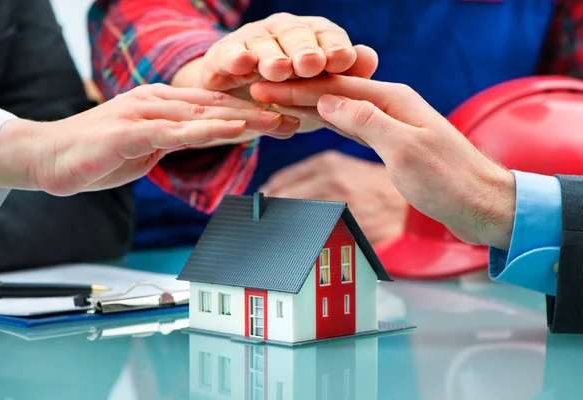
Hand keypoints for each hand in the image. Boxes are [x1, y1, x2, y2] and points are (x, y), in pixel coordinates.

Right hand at [0, 84, 290, 195]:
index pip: (219, 106)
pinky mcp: (130, 131)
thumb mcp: (150, 145)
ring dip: (246, 118)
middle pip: (221, 105)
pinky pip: (176, 131)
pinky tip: (235, 129)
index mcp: (166, 103)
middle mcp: (159, 101)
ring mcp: (145, 112)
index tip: (289, 118)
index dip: (256, 111)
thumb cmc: (100, 152)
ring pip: (204, 114)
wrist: (48, 157)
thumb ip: (180, 139)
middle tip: (300, 117)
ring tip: (280, 121)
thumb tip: (212, 138)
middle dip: (262, 112)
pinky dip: (208, 131)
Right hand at [172, 13, 377, 132]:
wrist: (242, 104)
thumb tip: (367, 57)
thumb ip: (344, 76)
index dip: (334, 47)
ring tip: (279, 70)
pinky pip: (227, 54)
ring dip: (272, 56)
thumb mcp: (319, 91)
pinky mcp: (221, 56)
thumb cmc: (291, 94)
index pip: (326, 36)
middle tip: (311, 64)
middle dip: (304, 49)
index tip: (342, 61)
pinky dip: (234, 57)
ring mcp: (250, 41)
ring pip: (262, 44)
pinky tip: (242, 63)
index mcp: (311, 37)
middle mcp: (281, 32)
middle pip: (295, 35)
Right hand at [252, 75, 515, 249]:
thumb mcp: (405, 149)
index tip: (264, 88)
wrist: (482, 203)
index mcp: (393, 101)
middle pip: (334, 95)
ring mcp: (392, 125)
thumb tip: (328, 100)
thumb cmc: (449, 180)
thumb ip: (366, 121)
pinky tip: (316, 122)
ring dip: (309, 107)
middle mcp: (391, 107)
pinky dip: (329, 123)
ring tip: (278, 103)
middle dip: (296, 93)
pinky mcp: (393, 145)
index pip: (334, 89)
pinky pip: (352, 127)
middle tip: (260, 91)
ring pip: (341, 110)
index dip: (297, 89)